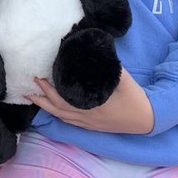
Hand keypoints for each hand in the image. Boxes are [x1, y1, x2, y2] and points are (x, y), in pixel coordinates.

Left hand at [27, 68, 154, 134]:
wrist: (146, 119)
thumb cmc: (135, 98)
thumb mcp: (123, 78)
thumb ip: (107, 66)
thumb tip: (94, 51)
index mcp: (92, 105)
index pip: (63, 98)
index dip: (49, 89)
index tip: (39, 77)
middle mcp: (87, 116)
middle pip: (58, 109)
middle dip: (42, 97)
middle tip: (31, 85)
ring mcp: (89, 123)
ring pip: (62, 117)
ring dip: (46, 107)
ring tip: (34, 98)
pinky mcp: (93, 127)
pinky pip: (70, 122)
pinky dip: (58, 115)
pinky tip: (53, 109)